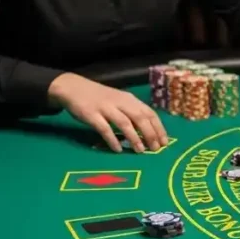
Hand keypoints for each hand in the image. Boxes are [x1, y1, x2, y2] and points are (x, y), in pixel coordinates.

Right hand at [48, 73, 168, 152]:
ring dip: (134, 137)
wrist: (74, 87)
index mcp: (130, 99)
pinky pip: (104, 128)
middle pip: (140, 118)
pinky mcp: (91, 114)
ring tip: (140, 151)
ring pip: (124, 123)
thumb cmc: (100, 98)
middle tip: (156, 149)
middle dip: (150, 134)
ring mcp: (106, 108)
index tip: (165, 142)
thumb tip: (148, 131)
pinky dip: (112, 139)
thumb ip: (132, 113)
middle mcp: (120, 102)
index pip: (150, 113)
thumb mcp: (119, 101)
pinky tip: (118, 149)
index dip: (158, 127)